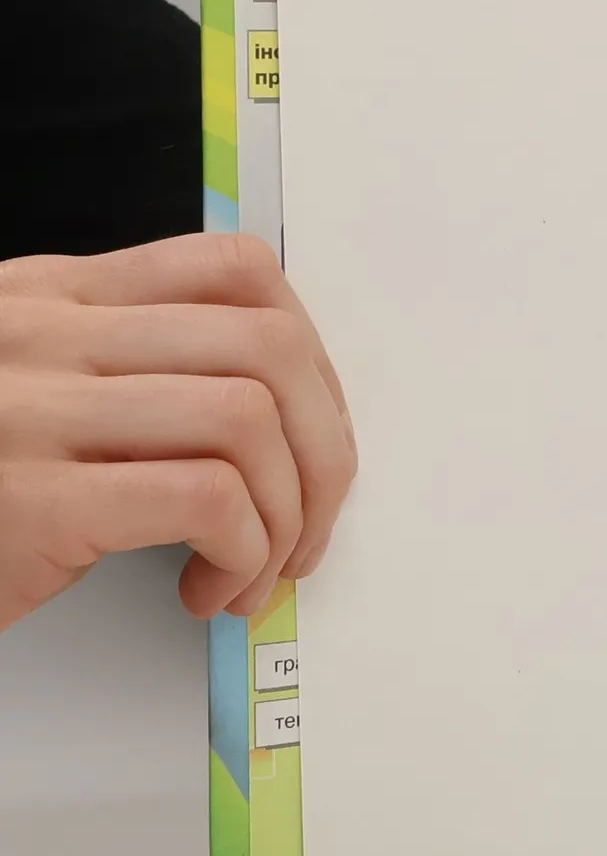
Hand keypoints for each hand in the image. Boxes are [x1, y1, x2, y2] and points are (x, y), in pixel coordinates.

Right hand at [0, 232, 354, 632]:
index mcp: (55, 294)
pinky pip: (206, 498)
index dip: (312, 355)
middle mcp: (45, 334)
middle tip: (308, 522)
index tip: (314, 431)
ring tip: (255, 568)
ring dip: (286, 515)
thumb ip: (130, 365)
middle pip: (268, 346)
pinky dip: (242, 551)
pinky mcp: (34, 500)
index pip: (236, 267)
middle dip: (325, 449)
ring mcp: (32, 411)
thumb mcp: (31, 386)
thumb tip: (281, 408)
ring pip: (250, 420)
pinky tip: (208, 587)